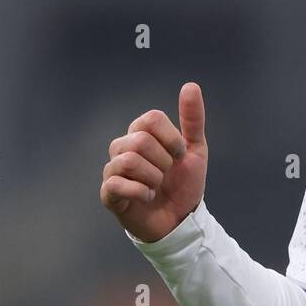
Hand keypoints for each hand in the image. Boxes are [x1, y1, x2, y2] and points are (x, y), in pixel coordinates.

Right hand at [100, 82, 208, 242]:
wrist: (181, 220)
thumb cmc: (184, 183)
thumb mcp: (196, 149)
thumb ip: (193, 119)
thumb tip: (191, 85)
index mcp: (141, 134)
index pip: (151, 119)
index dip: (171, 138)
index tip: (180, 154)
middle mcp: (123, 148)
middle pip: (140, 140)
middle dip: (164, 160)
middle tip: (167, 174)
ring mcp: (113, 171)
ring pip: (129, 160)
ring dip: (153, 176)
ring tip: (157, 186)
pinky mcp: (109, 194)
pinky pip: (116, 183)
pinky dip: (140, 191)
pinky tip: (147, 197)